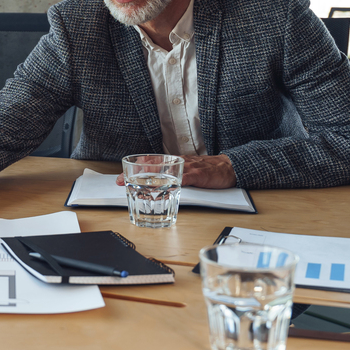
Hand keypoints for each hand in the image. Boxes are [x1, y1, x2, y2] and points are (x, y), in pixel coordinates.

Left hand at [114, 154, 234, 187]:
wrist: (229, 166)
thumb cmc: (208, 170)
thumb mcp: (187, 171)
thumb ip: (173, 175)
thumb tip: (156, 187)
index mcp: (174, 162)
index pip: (151, 162)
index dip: (134, 169)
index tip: (120, 177)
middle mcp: (178, 162)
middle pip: (153, 166)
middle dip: (135, 174)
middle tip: (120, 181)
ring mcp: (188, 168)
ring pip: (165, 172)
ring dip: (149, 179)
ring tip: (136, 187)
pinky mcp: (199, 175)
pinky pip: (185, 178)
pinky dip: (175, 182)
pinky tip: (166, 187)